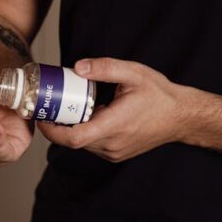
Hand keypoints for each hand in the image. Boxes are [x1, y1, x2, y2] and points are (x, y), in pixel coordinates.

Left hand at [37, 57, 194, 161]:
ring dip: (71, 129)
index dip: (52, 131)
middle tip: (49, 106)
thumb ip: (104, 68)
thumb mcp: (133, 73)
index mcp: (114, 125)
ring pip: (82, 144)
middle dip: (57, 126)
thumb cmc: (159, 95)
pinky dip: (85, 132)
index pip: (74, 138)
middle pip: (73, 141)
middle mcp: (112, 144)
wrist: (181, 117)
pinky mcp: (117, 154)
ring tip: (67, 108)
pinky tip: (88, 114)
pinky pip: (93, 145)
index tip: (41, 116)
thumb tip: (78, 68)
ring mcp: (115, 152)